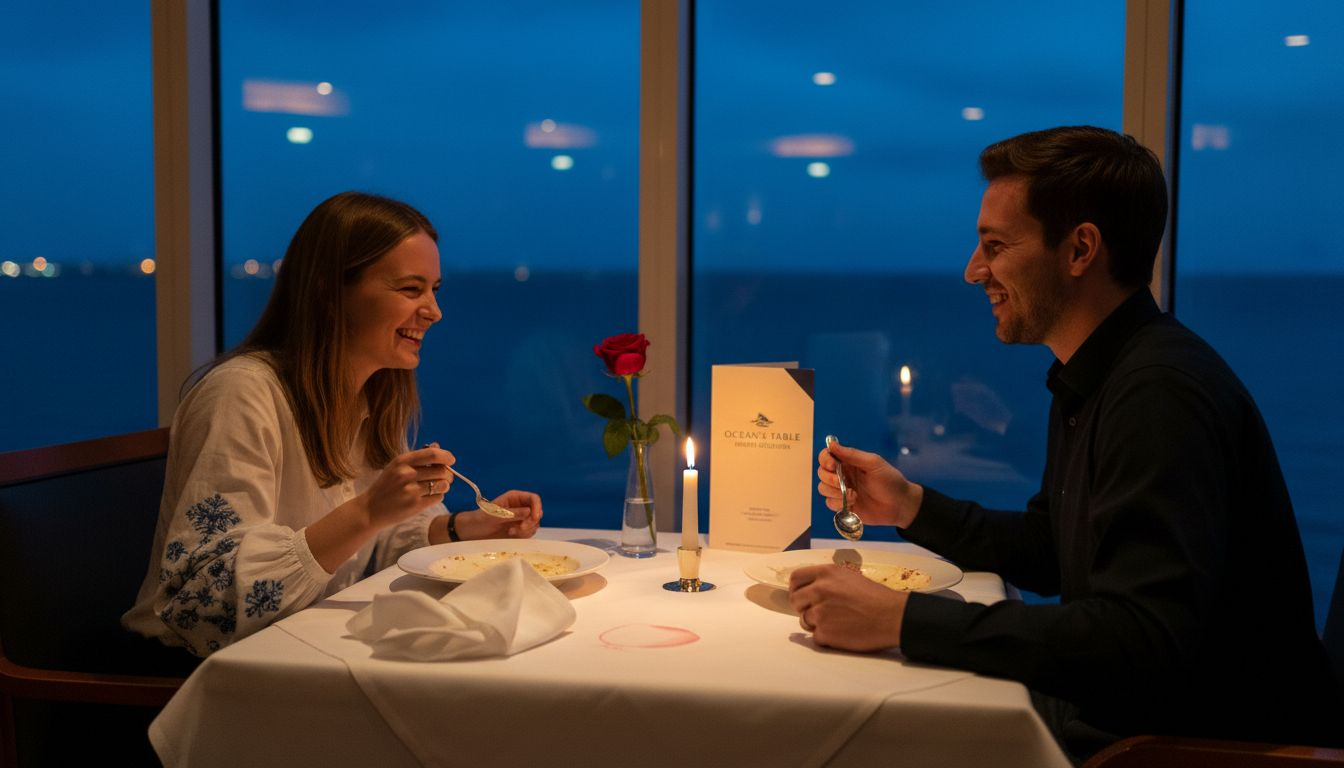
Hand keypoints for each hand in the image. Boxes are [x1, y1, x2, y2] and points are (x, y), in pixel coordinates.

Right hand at [362, 444, 455, 527]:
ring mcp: (411, 490)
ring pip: (443, 485)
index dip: (446, 456)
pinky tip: (428, 497)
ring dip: (444, 486)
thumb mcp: (396, 467)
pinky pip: (438, 498)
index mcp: (402, 461)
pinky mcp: (415, 505)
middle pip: (442, 470)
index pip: (433, 454)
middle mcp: (406, 474)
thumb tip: (438, 446)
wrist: (370, 510)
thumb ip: (418, 457)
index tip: (451, 460)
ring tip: (436, 487)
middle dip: (448, 474)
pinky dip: (437, 496)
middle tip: (445, 477)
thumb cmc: (386, 486)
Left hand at [452, 490, 542, 539]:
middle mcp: (520, 507)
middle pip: (537, 512)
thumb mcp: (496, 515)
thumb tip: (530, 512)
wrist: (473, 531)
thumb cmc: (481, 518)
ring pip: (534, 523)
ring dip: (526, 530)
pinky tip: (511, 534)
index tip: (534, 518)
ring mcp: (521, 518)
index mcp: (515, 498)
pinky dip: (524, 535)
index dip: (537, 507)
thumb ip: (513, 513)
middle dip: (531, 521)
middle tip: (520, 528)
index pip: (534, 499)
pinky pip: (530, 532)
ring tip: (511, 532)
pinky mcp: (519, 529)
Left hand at [788, 564, 906, 651]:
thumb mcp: (849, 577)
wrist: (892, 617)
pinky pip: (815, 637)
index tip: (801, 595)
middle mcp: (819, 590)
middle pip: (795, 600)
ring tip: (837, 623)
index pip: (795, 578)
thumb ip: (827, 580)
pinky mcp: (825, 633)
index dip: (796, 588)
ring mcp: (820, 612)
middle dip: (804, 607)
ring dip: (816, 624)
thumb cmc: (876, 597)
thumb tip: (810, 589)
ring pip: (804, 620)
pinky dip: (826, 638)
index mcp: (826, 573)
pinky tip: (841, 633)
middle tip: (819, 612)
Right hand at [817, 439, 922, 528]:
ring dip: (834, 492)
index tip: (832, 465)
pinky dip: (838, 503)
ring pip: (823, 488)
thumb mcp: (873, 464)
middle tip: (842, 482)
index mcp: (849, 462)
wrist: (900, 505)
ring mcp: (842, 491)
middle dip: (829, 478)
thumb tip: (832, 444)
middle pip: (821, 473)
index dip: (825, 460)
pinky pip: (829, 503)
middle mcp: (843, 475)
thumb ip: (852, 454)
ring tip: (853, 495)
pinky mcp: (843, 506)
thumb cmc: (890, 481)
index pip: (826, 456)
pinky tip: (853, 503)